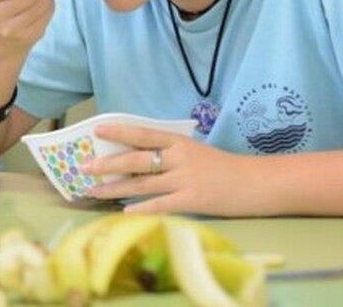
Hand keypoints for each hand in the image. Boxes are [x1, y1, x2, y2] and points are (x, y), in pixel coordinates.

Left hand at [83, 124, 264, 216]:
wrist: (257, 183)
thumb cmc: (224, 168)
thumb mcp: (196, 152)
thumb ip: (170, 153)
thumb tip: (136, 157)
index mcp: (180, 142)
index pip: (144, 134)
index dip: (119, 131)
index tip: (96, 130)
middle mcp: (180, 158)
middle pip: (137, 160)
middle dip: (108, 164)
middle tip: (84, 167)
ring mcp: (186, 179)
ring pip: (143, 183)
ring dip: (115, 188)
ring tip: (93, 191)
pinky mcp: (193, 200)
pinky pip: (161, 205)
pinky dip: (141, 208)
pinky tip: (124, 212)